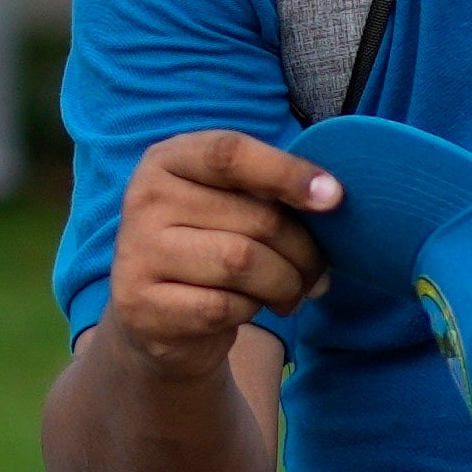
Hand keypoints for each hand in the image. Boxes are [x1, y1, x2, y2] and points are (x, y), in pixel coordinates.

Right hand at [99, 127, 331, 375]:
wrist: (157, 317)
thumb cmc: (210, 247)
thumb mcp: (228, 204)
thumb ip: (268, 191)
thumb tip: (331, 197)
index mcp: (166, 161)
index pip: (230, 153)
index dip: (287, 172)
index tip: (333, 197)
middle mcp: (144, 199)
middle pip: (256, 218)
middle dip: (304, 252)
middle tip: (316, 273)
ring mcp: (137, 253)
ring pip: (243, 263)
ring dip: (285, 285)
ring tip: (289, 293)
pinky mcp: (142, 305)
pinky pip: (222, 306)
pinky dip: (250, 311)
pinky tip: (248, 309)